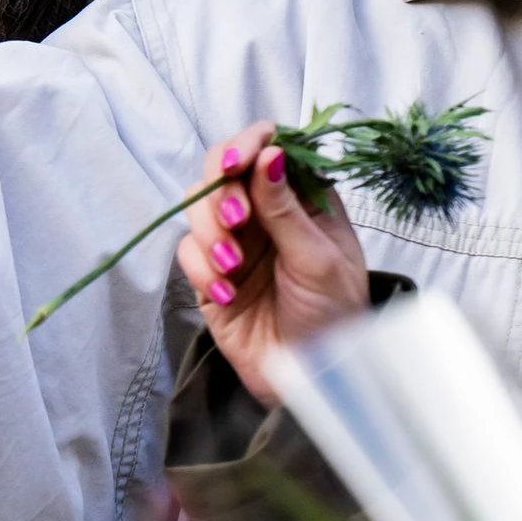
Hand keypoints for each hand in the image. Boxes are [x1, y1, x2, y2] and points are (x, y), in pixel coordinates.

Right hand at [175, 124, 370, 405]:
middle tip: (235, 216)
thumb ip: (286, 208)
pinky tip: (228, 295)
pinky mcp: (209, 273)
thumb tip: (269, 152)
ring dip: (209, 230)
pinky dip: (202, 269)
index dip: (249, 142)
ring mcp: (234, 240)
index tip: (240, 161)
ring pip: (196, 206)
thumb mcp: (319, 259)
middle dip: (220, 188)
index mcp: (302, 197)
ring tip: (233, 265)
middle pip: (221, 168)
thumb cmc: (334, 315)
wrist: (312, 377)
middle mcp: (265, 210)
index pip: (269, 147)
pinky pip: (187, 252)